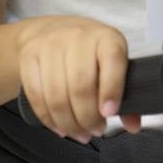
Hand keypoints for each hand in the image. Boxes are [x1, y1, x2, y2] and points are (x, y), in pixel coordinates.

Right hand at [18, 17, 138, 141]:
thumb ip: (126, 93)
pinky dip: (48, 118)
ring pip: (57, 95)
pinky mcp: (29, 56)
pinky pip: (36, 95)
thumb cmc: (90, 51)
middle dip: (88, 118)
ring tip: (79, 133)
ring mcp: (50, 44)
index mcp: (106, 37)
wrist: (53, 29)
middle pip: (80, 86)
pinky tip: (60, 127)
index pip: (111, 60)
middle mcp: (78, 36)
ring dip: (69, 123)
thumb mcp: (113, 62)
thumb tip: (133, 125)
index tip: (109, 114)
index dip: (111, 90)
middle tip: (95, 131)